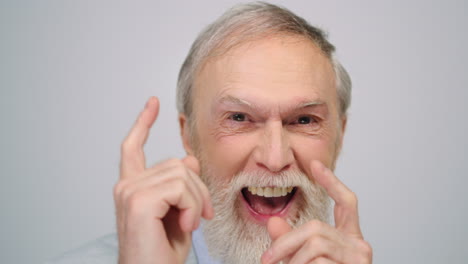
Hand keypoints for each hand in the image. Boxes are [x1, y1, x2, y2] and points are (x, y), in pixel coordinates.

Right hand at [114, 97, 213, 263]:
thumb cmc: (163, 252)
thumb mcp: (180, 211)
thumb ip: (180, 184)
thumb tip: (188, 159)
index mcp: (133, 186)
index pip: (133, 147)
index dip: (144, 122)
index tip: (153, 103)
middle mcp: (126, 185)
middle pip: (177, 163)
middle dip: (198, 189)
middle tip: (201, 216)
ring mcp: (129, 191)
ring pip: (182, 174)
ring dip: (197, 200)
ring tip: (191, 223)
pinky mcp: (138, 200)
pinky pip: (181, 187)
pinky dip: (192, 207)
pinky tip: (186, 226)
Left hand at [261, 160, 371, 263]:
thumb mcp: (300, 259)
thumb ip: (290, 240)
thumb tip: (273, 222)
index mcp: (349, 238)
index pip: (346, 202)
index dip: (331, 182)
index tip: (315, 164)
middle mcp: (359, 244)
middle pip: (316, 227)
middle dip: (286, 242)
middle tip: (266, 259)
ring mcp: (360, 256)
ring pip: (315, 243)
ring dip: (293, 260)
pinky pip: (319, 262)